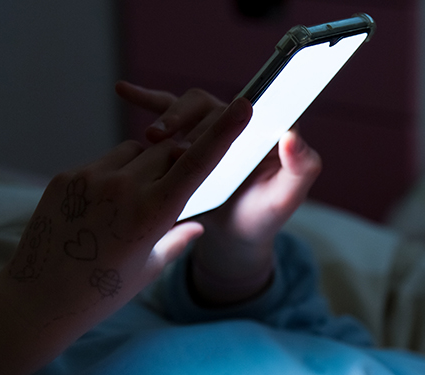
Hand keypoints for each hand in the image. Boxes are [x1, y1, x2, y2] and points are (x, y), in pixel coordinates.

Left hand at [0, 97, 251, 374]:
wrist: (38, 300)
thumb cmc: (101, 293)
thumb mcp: (149, 269)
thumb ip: (178, 240)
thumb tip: (199, 227)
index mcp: (153, 213)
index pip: (197, 162)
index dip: (223, 132)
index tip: (243, 105)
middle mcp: (123, 188)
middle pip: (167, 151)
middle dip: (177, 161)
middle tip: (171, 186)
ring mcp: (91, 179)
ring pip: (135, 152)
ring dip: (144, 165)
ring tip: (128, 206)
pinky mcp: (66, 177)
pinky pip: (103, 163)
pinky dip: (112, 176)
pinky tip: (99, 211)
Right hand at [117, 82, 321, 304]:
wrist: (233, 234)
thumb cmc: (262, 217)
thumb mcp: (286, 199)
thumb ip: (301, 169)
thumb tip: (292, 136)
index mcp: (268, 130)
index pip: (255, 108)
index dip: (235, 113)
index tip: (216, 123)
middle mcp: (239, 121)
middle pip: (214, 107)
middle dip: (191, 123)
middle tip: (174, 145)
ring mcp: (211, 125)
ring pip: (187, 107)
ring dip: (169, 117)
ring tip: (152, 136)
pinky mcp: (186, 132)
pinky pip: (166, 110)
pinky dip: (145, 98)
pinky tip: (123, 90)